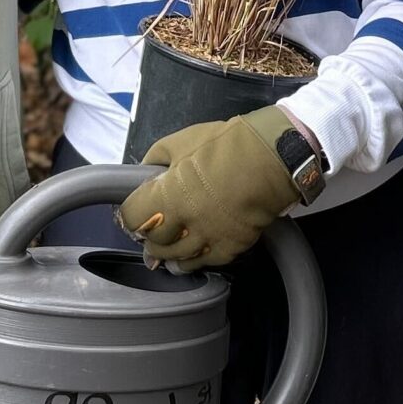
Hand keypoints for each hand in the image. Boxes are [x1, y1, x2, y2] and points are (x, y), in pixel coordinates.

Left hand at [124, 105, 298, 270]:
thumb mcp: (182, 139)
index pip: (133, 217)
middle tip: (149, 229)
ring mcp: (210, 238)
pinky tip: (189, 255)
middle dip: (148, 235)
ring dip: (166, 253)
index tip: (131, 213)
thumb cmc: (228, 144)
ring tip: (164, 248)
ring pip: (176, 259)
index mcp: (169, 194)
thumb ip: (156, 158)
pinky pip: (205, 263)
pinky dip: (193, 261)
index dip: (129, 215)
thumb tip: (144, 172)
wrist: (274, 155)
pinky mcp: (232, 247)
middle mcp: (187, 222)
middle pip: (153, 242)